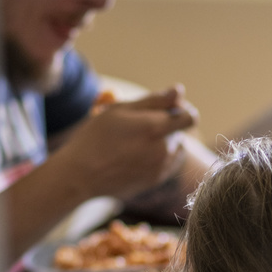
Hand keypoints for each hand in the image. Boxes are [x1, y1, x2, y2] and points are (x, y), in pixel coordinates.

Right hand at [56, 86, 197, 199]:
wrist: (81, 176)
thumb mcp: (120, 110)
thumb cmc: (96, 138)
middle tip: (136, 127)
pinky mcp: (155, 181)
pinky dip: (156, 158)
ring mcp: (161, 168)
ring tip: (133, 143)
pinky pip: (166, 164)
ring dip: (161, 142)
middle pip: (178, 132)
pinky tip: (134, 157)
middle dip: (164, 126)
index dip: (180, 109)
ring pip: (173, 148)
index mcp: (155, 127)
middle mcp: (164, 149)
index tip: (164, 109)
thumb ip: (154, 100)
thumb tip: (179, 91)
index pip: (190, 117)